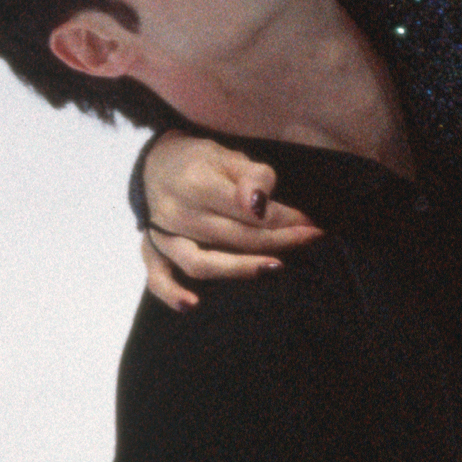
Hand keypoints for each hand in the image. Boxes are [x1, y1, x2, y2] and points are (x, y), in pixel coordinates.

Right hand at [140, 131, 322, 309]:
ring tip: (274, 268)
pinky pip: (157, 278)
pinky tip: (192, 305)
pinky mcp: (151, 252)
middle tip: (309, 240)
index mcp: (196, 183)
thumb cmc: (200, 162)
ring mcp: (161, 236)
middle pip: (233, 237)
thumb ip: (252, 175)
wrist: (155, 165)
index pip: (247, 209)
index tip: (310, 224)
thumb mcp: (229, 155)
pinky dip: (171, 293)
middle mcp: (177, 212)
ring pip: (201, 262)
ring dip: (240, 268)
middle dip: (277, 241)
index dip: (284, 218)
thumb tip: (259, 204)